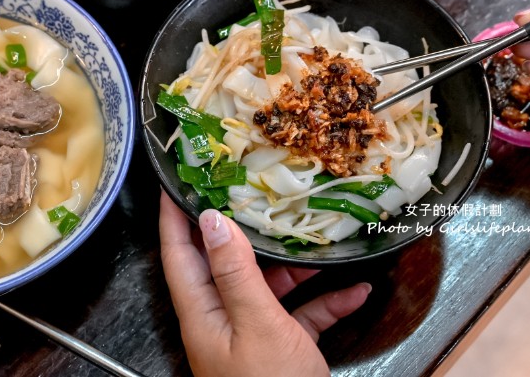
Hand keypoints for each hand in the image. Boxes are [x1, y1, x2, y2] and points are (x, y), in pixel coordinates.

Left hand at [158, 191, 370, 376]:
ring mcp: (252, 338)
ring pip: (267, 287)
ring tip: (312, 232)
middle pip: (225, 264)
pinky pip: (301, 317)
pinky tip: (355, 290)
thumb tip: (212, 220)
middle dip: (240, 228)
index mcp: (202, 314)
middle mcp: (221, 322)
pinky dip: (327, 303)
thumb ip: (235, 273)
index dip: (174, 214)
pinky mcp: (283, 352)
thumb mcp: (256, 325)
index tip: (176, 178)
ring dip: (292, 264)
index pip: (179, 253)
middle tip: (253, 189)